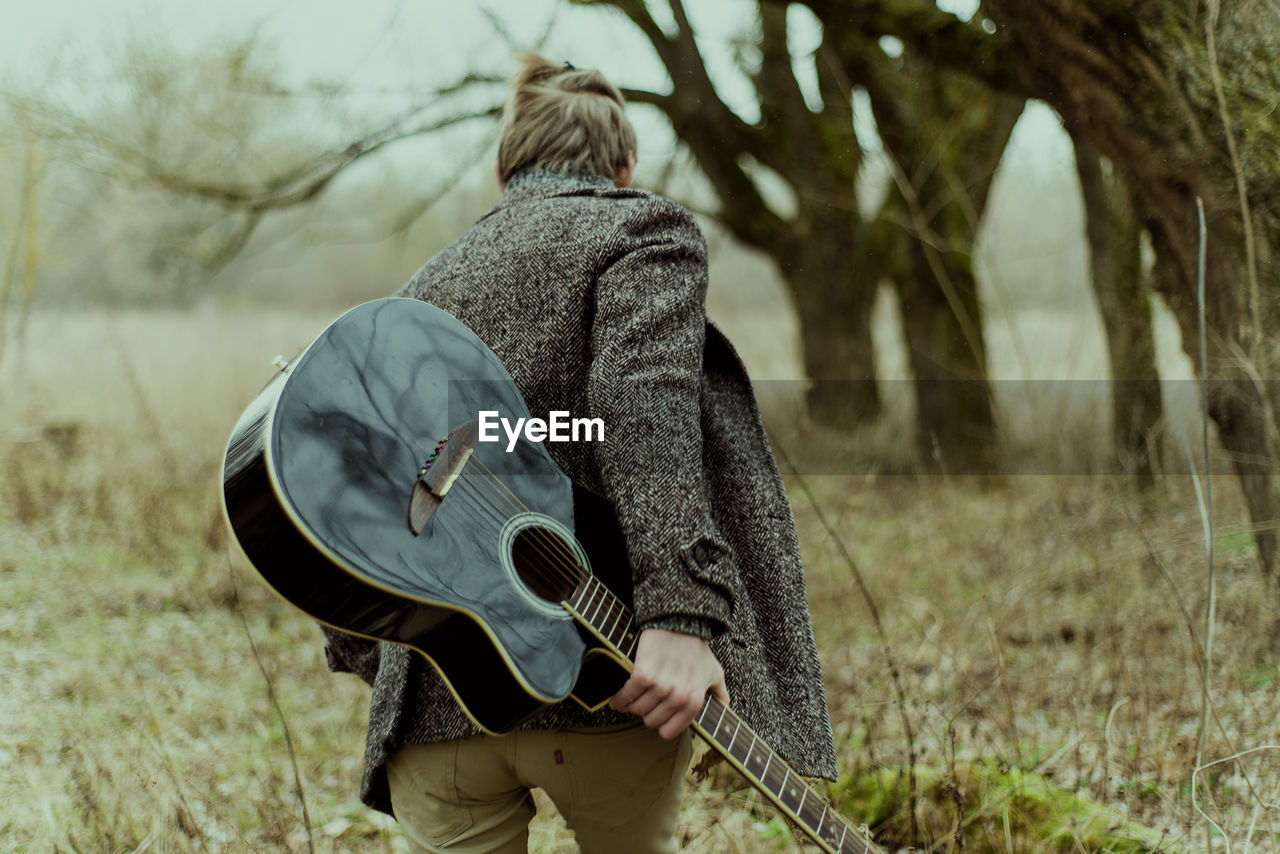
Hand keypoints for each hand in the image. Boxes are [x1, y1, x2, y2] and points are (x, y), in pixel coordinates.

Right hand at [609, 628, 729, 738]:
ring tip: (630, 699)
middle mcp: (678, 698)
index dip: (659, 725)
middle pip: (650, 721)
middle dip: (645, 713)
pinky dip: (619, 699)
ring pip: (637, 710)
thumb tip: (725, 707)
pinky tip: (617, 699)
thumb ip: (720, 694)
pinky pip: (626, 696)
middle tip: (643, 704)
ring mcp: (660, 687)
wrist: (680, 623)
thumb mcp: (715, 673)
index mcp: (694, 702)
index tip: (654, 717)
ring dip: (631, 706)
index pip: (668, 731)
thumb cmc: (697, 648)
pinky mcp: (643, 675)